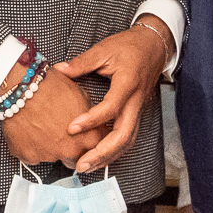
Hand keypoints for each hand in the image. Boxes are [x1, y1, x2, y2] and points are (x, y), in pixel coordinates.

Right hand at [0, 66, 101, 167]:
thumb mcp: (82, 97)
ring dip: (49, 146)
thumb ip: (89, 118)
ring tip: (42, 125)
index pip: (96, 150)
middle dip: (70, 149)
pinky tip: (30, 129)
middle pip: (75, 159)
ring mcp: (48, 156)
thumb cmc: (51, 87)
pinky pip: (32, 156)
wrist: (23, 86)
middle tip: (60, 132)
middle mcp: (71, 152)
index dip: (88, 142)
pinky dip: (31, 146)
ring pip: (52, 157)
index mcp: (89, 138)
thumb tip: (89, 123)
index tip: (82, 139)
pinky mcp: (28, 156)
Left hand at [57, 19, 169, 173]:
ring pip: (127, 140)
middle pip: (123, 135)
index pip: (111, 108)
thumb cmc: (130, 47)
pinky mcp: (136, 113)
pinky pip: (128, 137)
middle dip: (102, 153)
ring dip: (108, 157)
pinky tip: (100, 157)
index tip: (71, 128)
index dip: (91, 120)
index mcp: (127, 84)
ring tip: (87, 166)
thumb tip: (59, 70)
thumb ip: (81, 62)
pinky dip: (115, 150)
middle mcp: (135, 101)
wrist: (153, 47)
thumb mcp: (104, 49)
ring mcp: (138, 109)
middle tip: (81, 163)